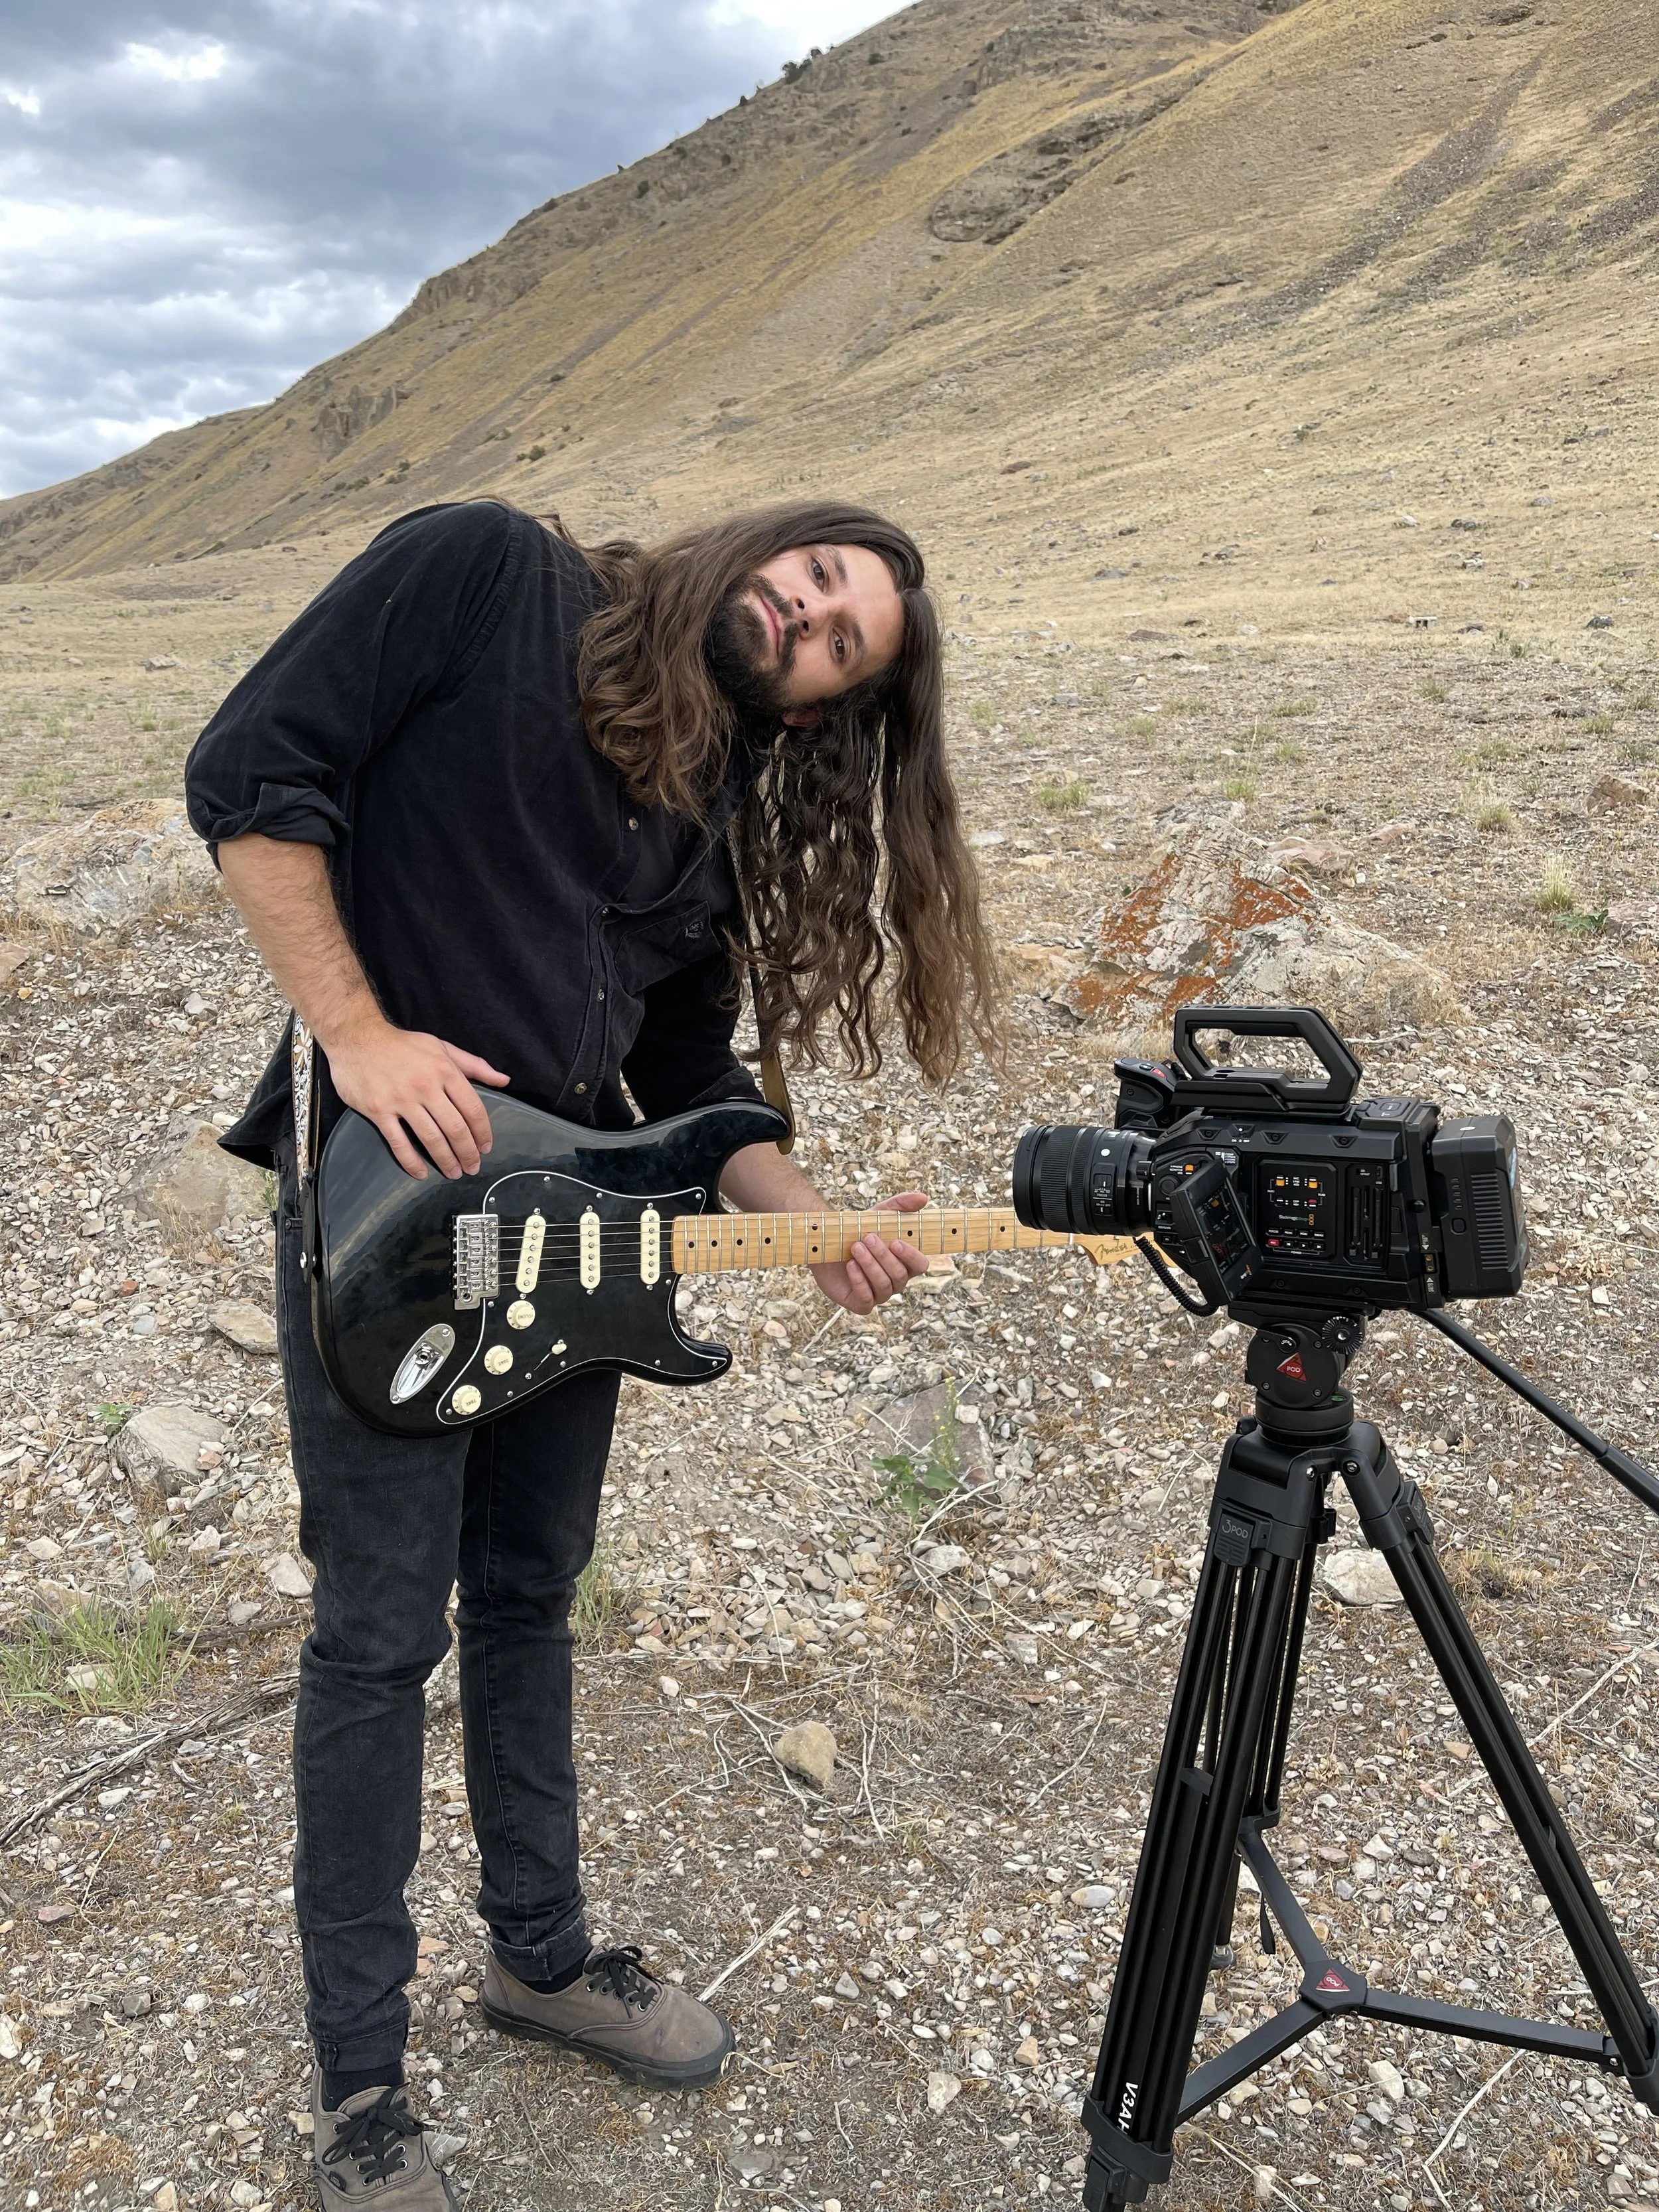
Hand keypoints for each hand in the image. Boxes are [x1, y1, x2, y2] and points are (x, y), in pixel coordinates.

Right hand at [323, 1013, 509, 1179]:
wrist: (357, 1037)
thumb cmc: (401, 1044)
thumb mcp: (441, 1047)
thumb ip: (474, 1065)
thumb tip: (503, 1080)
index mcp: (445, 1070)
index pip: (472, 1108)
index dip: (482, 1132)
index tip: (485, 1147)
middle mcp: (426, 1086)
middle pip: (455, 1128)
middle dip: (468, 1153)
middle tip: (473, 1167)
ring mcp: (401, 1099)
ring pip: (431, 1138)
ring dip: (445, 1160)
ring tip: (453, 1173)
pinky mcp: (378, 1110)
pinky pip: (398, 1142)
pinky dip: (411, 1162)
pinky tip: (421, 1173)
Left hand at [811, 1190, 931, 1314]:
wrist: (828, 1242)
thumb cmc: (859, 1230)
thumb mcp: (879, 1214)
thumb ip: (901, 1205)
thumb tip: (923, 1198)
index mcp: (905, 1263)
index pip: (920, 1266)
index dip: (911, 1256)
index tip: (895, 1241)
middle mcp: (895, 1281)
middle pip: (899, 1275)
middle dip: (882, 1256)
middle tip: (867, 1238)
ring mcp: (879, 1294)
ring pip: (883, 1286)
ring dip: (870, 1265)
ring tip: (855, 1247)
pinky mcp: (860, 1304)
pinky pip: (866, 1301)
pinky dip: (859, 1281)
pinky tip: (850, 1266)